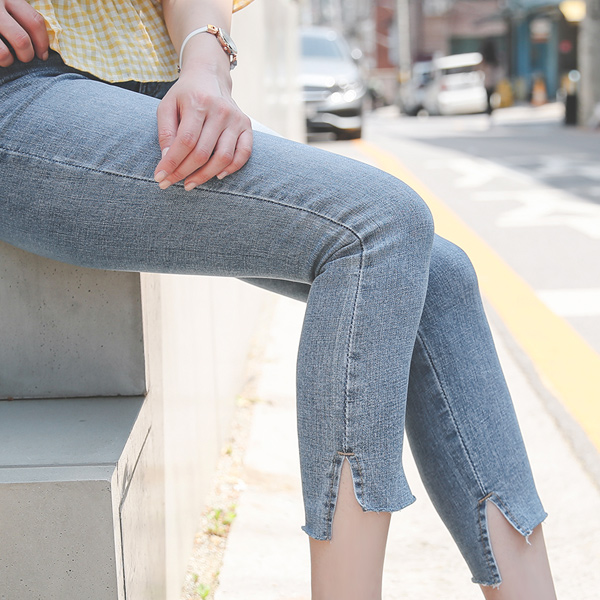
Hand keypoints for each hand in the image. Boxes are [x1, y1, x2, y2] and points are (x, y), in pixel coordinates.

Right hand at [0, 0, 48, 66]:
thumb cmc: (1, 16)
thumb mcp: (9, 7)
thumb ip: (22, 18)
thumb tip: (43, 47)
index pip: (35, 22)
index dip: (43, 43)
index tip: (43, 55)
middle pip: (22, 40)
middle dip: (27, 55)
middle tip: (25, 57)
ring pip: (4, 53)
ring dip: (9, 61)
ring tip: (7, 58)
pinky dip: (0, 61)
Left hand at [153, 64, 252, 190]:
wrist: (209, 76)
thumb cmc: (185, 95)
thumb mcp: (167, 106)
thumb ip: (165, 132)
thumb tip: (166, 159)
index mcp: (198, 103)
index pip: (185, 141)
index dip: (172, 163)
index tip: (160, 178)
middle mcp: (220, 111)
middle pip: (202, 153)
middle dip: (184, 172)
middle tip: (172, 183)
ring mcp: (236, 119)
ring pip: (223, 158)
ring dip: (205, 175)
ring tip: (190, 183)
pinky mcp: (246, 125)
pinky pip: (243, 154)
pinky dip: (231, 168)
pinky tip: (217, 175)